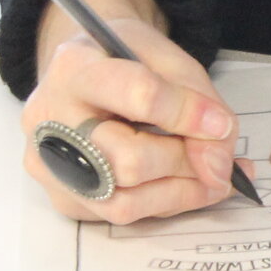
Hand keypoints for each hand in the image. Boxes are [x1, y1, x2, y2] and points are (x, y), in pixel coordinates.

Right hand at [19, 0, 239, 223]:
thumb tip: (216, 164)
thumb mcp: (165, 56)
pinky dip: (168, 203)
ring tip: (210, 175)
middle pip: (128, 160)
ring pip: (125, 202)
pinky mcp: (63, 198)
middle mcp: (50, 118)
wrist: (83, 74)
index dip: (189, 114)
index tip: (220, 124)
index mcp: (75, 66)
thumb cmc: (124, 62)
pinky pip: (122, 214)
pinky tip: (187, 183)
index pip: (139, 95)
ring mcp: (50, 164)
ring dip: (181, 192)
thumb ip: (198, 100)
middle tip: (214, 154)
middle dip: (184, 161)